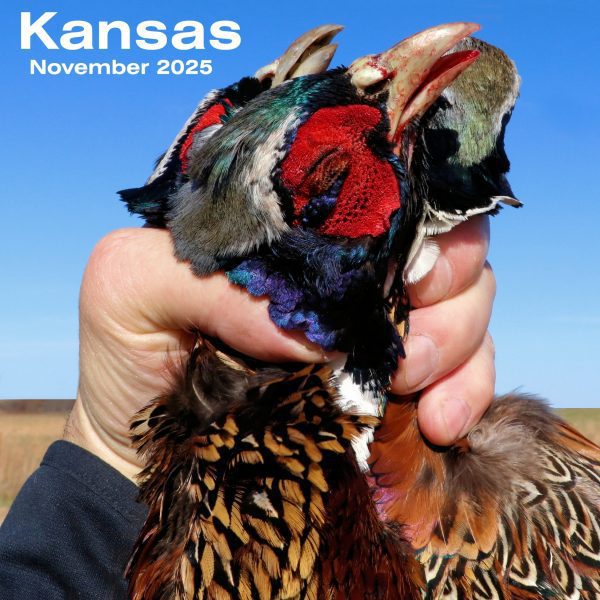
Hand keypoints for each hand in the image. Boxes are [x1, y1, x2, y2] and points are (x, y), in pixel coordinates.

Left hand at [64, 218, 494, 479]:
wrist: (148, 452)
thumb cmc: (133, 357)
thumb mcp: (129, 291)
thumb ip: (205, 282)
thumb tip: (317, 333)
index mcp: (293, 224)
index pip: (377, 184)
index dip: (411, 212)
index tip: (407, 271)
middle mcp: (344, 263)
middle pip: (440, 239)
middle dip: (447, 286)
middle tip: (406, 349)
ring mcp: (375, 319)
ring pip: (468, 299)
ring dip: (460, 342)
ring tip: (413, 388)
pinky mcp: (395, 378)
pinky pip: (469, 369)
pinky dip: (470, 393)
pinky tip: (442, 425)